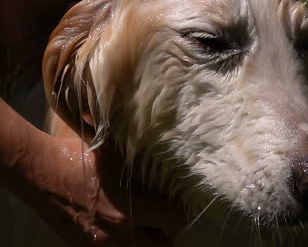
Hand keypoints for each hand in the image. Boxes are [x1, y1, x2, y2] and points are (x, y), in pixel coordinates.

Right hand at [1, 99, 184, 245]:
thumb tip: (172, 166)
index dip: (180, 209)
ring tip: (149, 222)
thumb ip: (144, 166)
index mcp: (127, 210)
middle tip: (167, 214)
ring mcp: (101, 245)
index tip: (181, 200)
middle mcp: (117, 233)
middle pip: (162, 243)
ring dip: (150, 238)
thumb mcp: (116, 156)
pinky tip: (128, 227)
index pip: (173, 218)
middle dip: (167, 228)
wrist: (40, 171)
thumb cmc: (79, 158)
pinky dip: (129, 241)